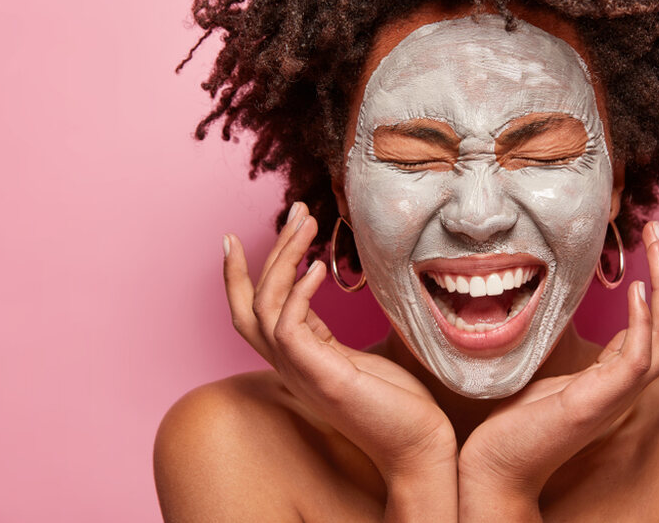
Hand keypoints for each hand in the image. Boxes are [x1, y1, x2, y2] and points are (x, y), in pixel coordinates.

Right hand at [221, 203, 456, 491]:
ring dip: (283, 260)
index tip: (239, 236)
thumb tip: (361, 288)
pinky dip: (298, 293)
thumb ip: (346, 332)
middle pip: (248, 304)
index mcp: (299, 358)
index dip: (240, 275)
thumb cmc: (400, 405)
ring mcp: (302, 373)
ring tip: (307, 225)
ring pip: (264, 308)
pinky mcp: (322, 379)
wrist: (419, 448)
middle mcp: (291, 366)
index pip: (253, 312)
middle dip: (267, 252)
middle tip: (295, 211)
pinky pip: (289, 329)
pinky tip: (319, 268)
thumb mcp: (367, 357)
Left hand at [458, 220, 658, 518]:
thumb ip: (578, 347)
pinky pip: (638, 360)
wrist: (496, 467)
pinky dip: (644, 322)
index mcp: (620, 376)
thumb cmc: (520, 420)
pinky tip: (637, 289)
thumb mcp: (556, 370)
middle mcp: (628, 385)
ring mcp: (617, 394)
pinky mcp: (597, 401)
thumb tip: (573, 305)